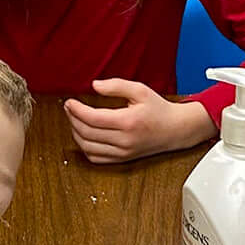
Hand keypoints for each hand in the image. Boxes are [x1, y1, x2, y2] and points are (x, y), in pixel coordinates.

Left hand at [64, 80, 211, 162]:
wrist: (175, 129)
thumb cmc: (158, 109)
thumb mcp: (140, 90)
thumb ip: (116, 85)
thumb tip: (94, 85)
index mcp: (128, 122)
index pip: (93, 118)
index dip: (76, 110)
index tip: (70, 102)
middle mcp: (124, 140)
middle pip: (87, 133)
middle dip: (73, 119)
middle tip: (69, 108)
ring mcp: (122, 152)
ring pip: (88, 147)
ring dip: (76, 133)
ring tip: (75, 120)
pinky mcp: (122, 159)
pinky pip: (95, 158)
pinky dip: (85, 147)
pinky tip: (84, 135)